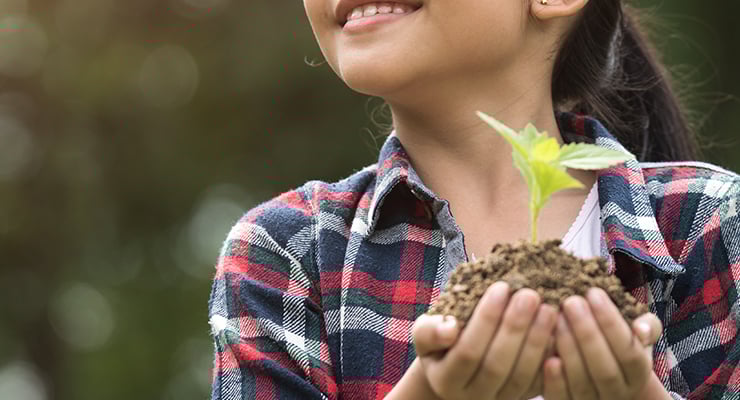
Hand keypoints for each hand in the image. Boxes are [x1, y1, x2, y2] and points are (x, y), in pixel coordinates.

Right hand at [412, 281, 557, 399]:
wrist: (459, 364)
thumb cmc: (442, 340)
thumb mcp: (426, 331)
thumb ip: (431, 330)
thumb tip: (450, 328)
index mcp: (445, 380)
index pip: (467, 352)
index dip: (485, 320)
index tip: (501, 287)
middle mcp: (472, 398)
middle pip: (496, 366)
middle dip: (514, 328)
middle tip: (529, 294)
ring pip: (521, 376)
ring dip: (537, 340)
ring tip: (547, 307)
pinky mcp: (523, 397)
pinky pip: (541, 382)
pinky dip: (551, 355)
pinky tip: (558, 328)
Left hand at [542, 287, 663, 399]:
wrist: (598, 375)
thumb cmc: (615, 342)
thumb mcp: (637, 333)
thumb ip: (646, 326)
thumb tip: (640, 328)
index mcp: (638, 373)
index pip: (629, 351)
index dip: (611, 322)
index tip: (593, 292)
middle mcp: (618, 394)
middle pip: (605, 369)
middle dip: (587, 332)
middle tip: (571, 301)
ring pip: (582, 383)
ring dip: (568, 349)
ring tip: (556, 317)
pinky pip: (562, 398)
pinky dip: (555, 381)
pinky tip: (548, 357)